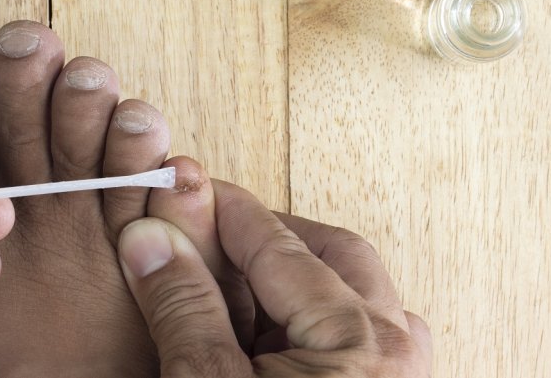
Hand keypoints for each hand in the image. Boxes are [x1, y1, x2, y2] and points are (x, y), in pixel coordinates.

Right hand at [117, 179, 431, 376]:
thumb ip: (184, 307)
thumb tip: (152, 240)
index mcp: (358, 344)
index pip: (277, 244)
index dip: (222, 209)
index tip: (183, 190)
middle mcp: (393, 350)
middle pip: (329, 253)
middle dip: (266, 236)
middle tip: (211, 235)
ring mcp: (398, 374)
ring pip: (345, 291)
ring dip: (287, 277)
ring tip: (229, 286)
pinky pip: (354, 330)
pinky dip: (304, 316)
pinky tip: (260, 334)